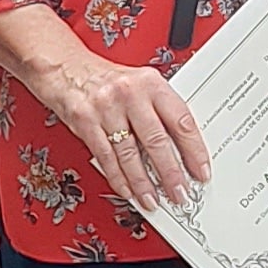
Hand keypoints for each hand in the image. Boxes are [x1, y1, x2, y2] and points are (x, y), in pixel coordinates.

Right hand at [25, 43, 211, 215]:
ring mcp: (106, 108)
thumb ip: (159, 112)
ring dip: (143, 183)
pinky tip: (128, 190)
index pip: (181, 121)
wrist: (66, 67)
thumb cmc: (106, 79)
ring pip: (130, 154)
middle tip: (179, 193)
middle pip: (156, 141)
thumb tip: (182, 151)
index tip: (201, 171)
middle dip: (170, 174)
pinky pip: (106, 157)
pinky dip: (118, 178)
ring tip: (153, 200)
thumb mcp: (140, 84)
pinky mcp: (85, 122)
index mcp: (151, 83)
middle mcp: (130, 94)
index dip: (194, 150)